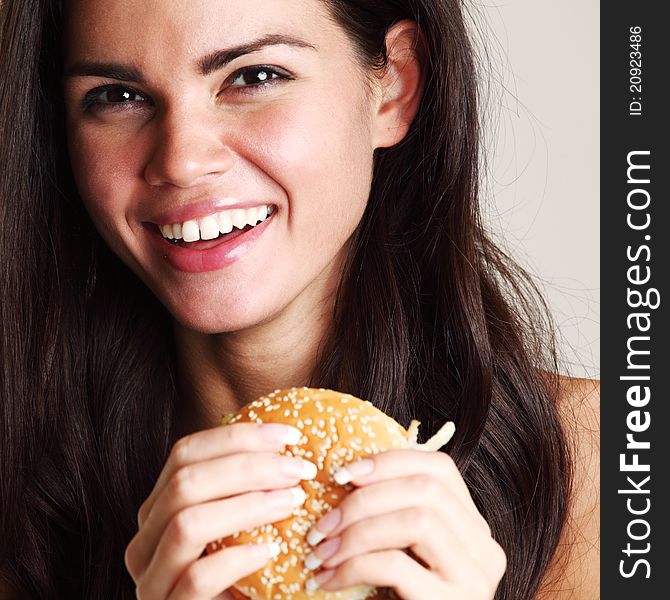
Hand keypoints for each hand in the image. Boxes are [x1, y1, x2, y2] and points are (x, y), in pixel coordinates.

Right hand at [124, 422, 317, 598]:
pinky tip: (270, 550)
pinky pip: (198, 577)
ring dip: (247, 506)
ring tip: (292, 501)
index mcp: (158, 508)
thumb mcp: (239, 524)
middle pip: (185, 482)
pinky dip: (237, 559)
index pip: (185, 453)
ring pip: (186, 524)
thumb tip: (287, 437)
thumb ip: (244, 487)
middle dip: (248, 467)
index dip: (237, 436)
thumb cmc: (242, 575)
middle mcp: (145, 540)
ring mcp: (152, 580)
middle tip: (299, 468)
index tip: (289, 434)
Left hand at [302, 450, 505, 598]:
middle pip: (426, 489)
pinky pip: (397, 566)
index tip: (343, 474)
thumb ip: (393, 515)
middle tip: (322, 524)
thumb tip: (348, 474)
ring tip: (321, 552)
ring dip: (357, 531)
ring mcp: (474, 577)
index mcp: (471, 524)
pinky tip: (328, 579)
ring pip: (417, 520)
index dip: (389, 461)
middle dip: (364, 499)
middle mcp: (484, 546)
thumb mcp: (401, 549)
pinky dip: (354, 566)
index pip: (440, 468)